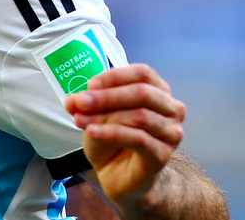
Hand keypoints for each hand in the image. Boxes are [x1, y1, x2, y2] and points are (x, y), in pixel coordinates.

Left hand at [65, 64, 185, 210]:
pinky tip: (91, 132)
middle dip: (107, 96)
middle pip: (142, 93)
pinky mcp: (163, 155)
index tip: (90, 85)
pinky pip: (138, 139)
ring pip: (139, 116)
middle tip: (80, 101)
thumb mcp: (95, 113)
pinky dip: (111, 133)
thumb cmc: (112, 136)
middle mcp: (172, 109)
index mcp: (158, 90)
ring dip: (105, 116)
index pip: (142, 73)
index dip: (115, 76)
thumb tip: (73, 100)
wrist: (118, 173)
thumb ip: (85, 103)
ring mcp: (171, 133)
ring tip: (79, 120)